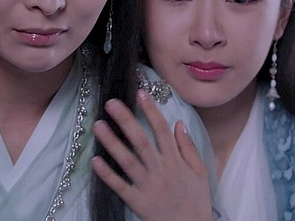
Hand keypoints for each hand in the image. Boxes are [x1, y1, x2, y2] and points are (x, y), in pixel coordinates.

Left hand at [91, 89, 213, 220]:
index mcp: (175, 161)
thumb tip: (179, 123)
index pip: (162, 130)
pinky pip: (119, 186)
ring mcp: (147, 186)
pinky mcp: (137, 202)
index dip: (151, 110)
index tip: (140, 93)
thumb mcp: (200, 172)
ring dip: (111, 142)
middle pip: (141, 141)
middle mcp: (160, 170)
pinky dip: (107, 174)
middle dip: (126, 120)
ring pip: (127, 160)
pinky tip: (95, 161)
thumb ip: (188, 147)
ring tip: (97, 125)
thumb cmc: (196, 201)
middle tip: (111, 103)